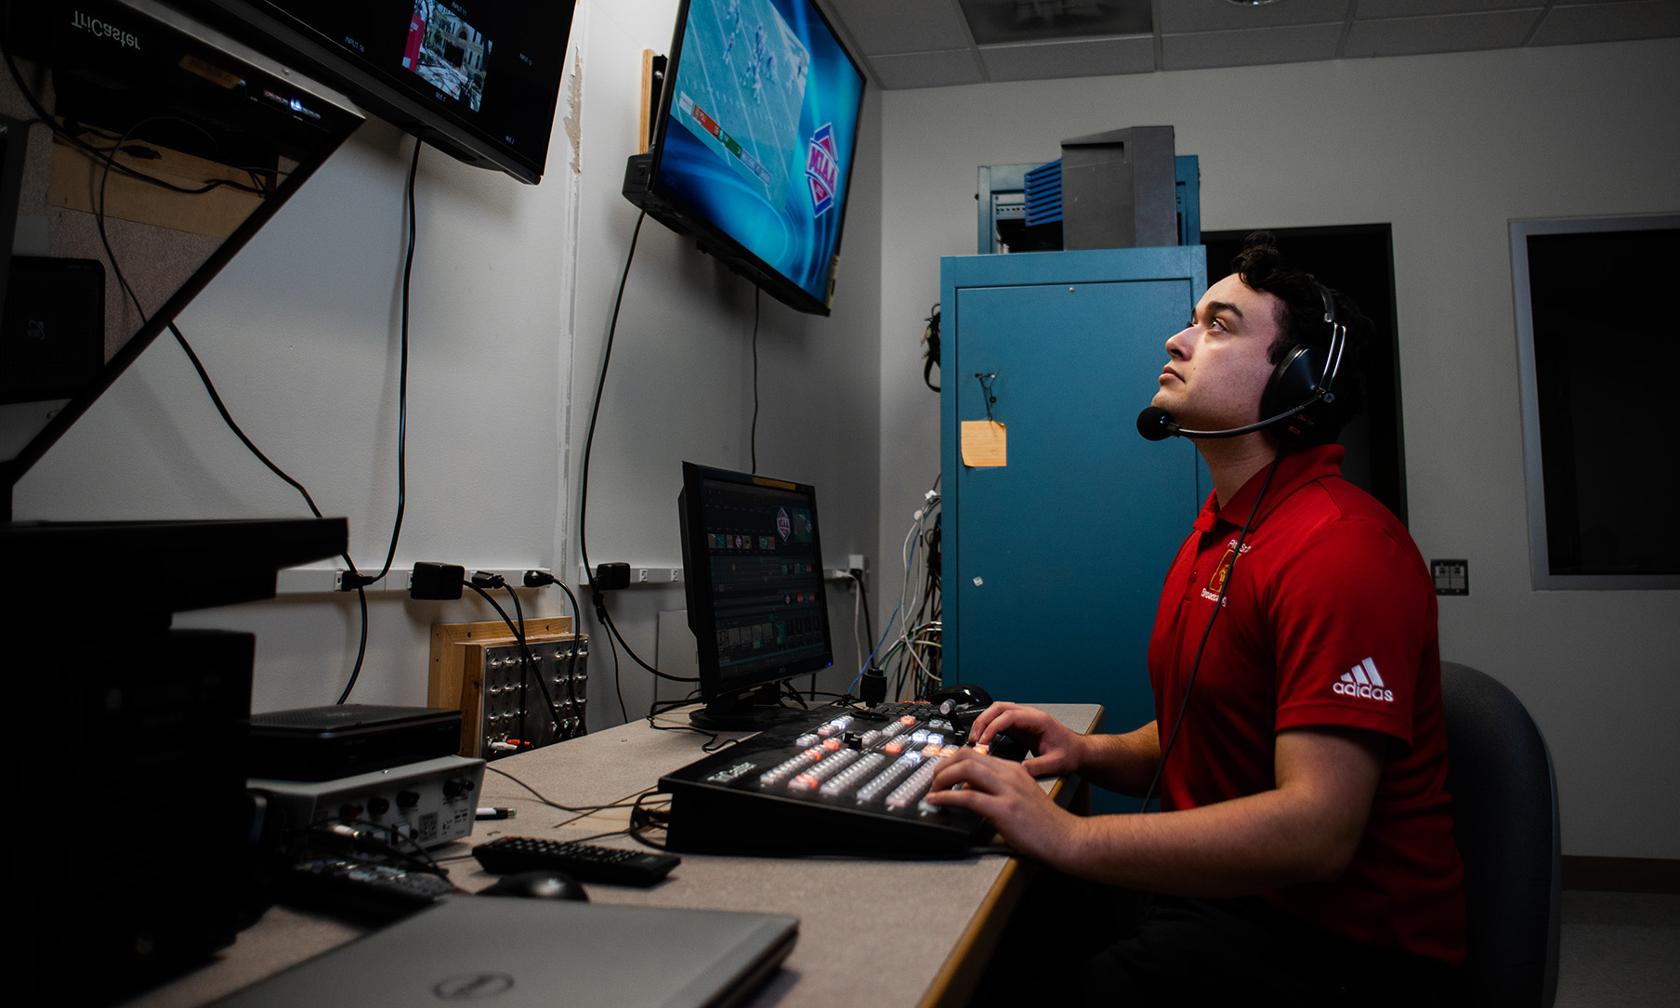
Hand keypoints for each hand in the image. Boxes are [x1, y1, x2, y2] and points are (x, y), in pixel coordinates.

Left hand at [924, 749, 1084, 864]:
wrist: (1066, 837)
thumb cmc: (1044, 823)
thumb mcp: (1018, 797)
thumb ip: (995, 790)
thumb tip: (967, 791)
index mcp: (1012, 769)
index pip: (975, 754)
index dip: (952, 761)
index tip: (941, 772)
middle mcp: (1009, 774)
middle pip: (966, 755)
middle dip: (943, 765)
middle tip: (933, 779)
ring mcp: (1007, 790)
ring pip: (965, 769)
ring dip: (942, 778)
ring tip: (933, 789)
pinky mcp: (1004, 809)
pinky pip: (967, 797)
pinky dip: (946, 797)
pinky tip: (936, 801)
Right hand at [968, 702, 1086, 778]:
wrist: (1078, 751)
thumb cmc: (1070, 753)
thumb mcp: (1056, 762)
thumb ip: (1038, 766)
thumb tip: (1018, 769)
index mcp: (1038, 720)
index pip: (1009, 716)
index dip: (993, 727)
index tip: (983, 740)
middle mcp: (1029, 715)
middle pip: (999, 707)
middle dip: (982, 721)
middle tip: (973, 739)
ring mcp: (1023, 719)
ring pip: (997, 710)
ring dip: (983, 722)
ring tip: (974, 739)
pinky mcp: (1019, 726)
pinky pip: (999, 720)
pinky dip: (987, 727)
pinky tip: (982, 739)